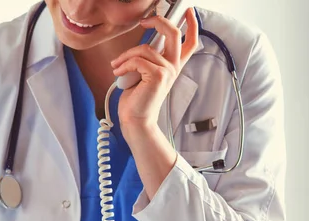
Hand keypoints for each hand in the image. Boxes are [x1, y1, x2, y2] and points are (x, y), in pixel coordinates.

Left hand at [111, 8, 198, 134]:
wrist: (135, 120)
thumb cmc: (137, 100)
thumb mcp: (144, 74)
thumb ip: (147, 59)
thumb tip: (139, 46)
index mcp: (173, 66)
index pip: (190, 43)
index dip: (192, 24)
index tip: (187, 11)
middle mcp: (173, 67)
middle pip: (173, 33)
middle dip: (158, 22)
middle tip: (144, 21)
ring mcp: (167, 71)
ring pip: (145, 49)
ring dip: (126, 56)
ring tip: (116, 66)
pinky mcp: (157, 76)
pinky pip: (137, 60)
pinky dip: (124, 65)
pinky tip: (117, 72)